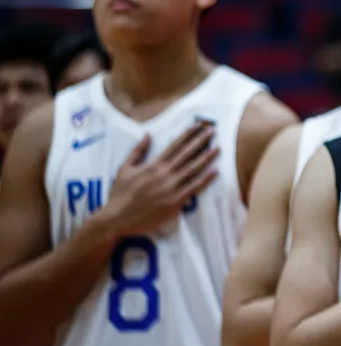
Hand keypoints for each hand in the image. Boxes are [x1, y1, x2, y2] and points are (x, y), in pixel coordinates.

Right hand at [100, 124, 220, 237]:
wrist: (117, 219)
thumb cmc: (119, 194)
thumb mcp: (124, 169)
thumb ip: (137, 151)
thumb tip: (147, 134)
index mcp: (153, 166)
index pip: (174, 146)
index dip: (187, 135)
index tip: (198, 126)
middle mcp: (164, 175)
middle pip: (187, 154)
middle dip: (201, 141)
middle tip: (213, 131)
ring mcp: (171, 188)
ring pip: (193, 170)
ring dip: (207, 158)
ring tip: (218, 148)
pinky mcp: (175, 202)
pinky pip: (194, 188)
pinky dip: (205, 179)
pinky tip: (215, 171)